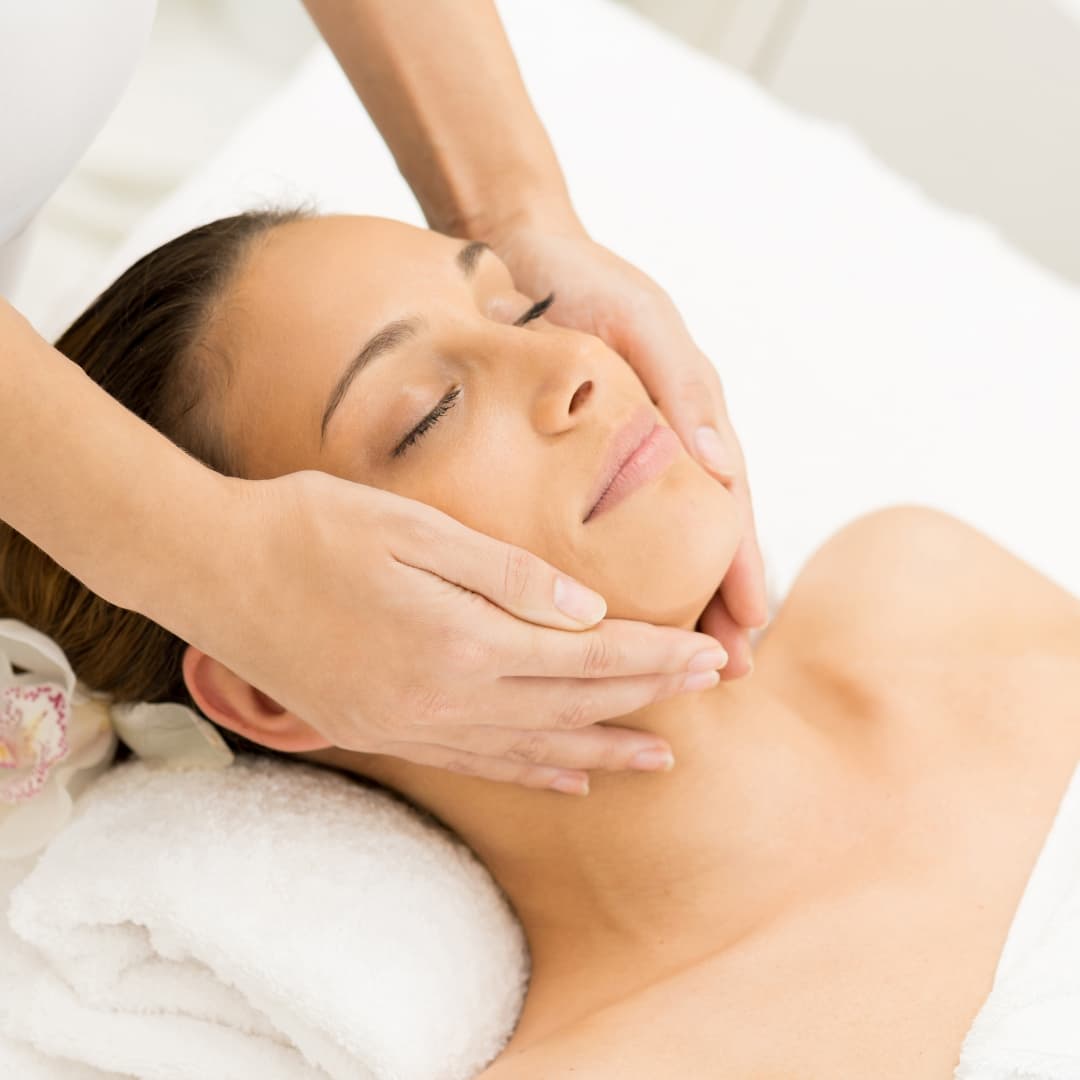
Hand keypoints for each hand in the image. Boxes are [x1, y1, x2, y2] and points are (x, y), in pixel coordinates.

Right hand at [195, 471, 726, 794]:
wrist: (212, 571)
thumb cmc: (311, 528)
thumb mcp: (415, 529)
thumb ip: (508, 575)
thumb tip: (590, 610)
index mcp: (463, 642)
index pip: (588, 658)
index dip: (655, 657)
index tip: (710, 654)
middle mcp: (445, 701)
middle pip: (573, 707)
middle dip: (649, 697)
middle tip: (710, 689)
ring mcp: (412, 727)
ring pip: (534, 749)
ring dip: (603, 750)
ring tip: (658, 758)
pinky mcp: (383, 733)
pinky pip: (479, 764)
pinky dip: (534, 772)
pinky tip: (568, 777)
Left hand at [487, 217, 768, 675]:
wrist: (517, 248)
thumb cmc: (586, 280)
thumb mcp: (643, 323)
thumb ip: (683, 387)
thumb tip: (717, 467)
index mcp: (690, 421)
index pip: (728, 513)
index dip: (740, 572)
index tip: (749, 630)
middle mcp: (662, 449)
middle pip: (700, 542)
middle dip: (717, 606)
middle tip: (725, 672)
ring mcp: (617, 459)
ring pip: (653, 545)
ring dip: (672, 603)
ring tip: (674, 660)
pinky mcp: (569, 462)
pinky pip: (597, 527)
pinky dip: (612, 572)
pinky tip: (604, 612)